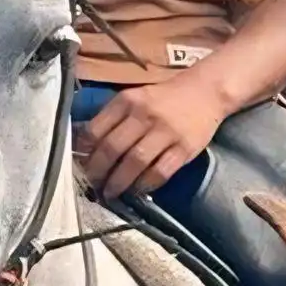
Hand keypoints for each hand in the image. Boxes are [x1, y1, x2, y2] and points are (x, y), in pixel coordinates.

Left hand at [77, 70, 228, 203]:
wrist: (206, 91)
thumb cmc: (163, 99)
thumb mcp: (134, 98)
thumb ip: (112, 118)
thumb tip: (84, 147)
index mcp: (126, 101)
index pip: (96, 129)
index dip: (84, 152)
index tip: (79, 166)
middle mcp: (144, 114)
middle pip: (113, 148)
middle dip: (98, 172)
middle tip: (92, 185)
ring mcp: (165, 131)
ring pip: (135, 162)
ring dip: (119, 182)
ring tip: (110, 193)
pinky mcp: (184, 148)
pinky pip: (160, 172)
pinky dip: (145, 185)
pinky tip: (137, 191)